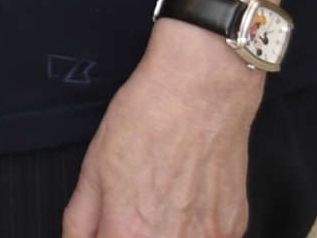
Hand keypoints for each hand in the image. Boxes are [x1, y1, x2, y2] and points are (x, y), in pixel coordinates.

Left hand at [64, 24, 260, 236]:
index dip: (105, 237)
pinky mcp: (234, 227)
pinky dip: (193, 231)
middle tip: (130, 213)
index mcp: (130, 231)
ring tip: (159, 204)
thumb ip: (81, 218)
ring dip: (163, 235)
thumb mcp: (93, 168)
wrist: (200, 94)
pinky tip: (185, 203)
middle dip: (131, 235)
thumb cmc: (147, 121)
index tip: (106, 229)